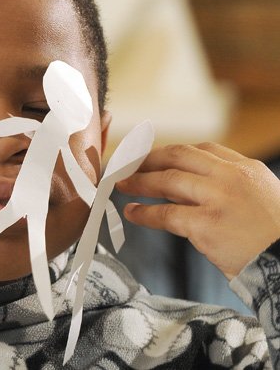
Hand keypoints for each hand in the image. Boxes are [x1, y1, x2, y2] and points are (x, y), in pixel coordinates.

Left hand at [116, 142, 279, 279]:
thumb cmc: (276, 236)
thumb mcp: (259, 197)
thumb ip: (224, 186)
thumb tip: (176, 188)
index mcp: (246, 169)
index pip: (203, 149)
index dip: (172, 152)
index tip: (153, 156)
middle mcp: (231, 177)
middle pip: (180, 156)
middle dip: (150, 158)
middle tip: (130, 164)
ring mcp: (218, 199)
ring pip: (167, 180)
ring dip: (140, 181)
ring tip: (122, 184)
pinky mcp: (207, 225)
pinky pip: (166, 214)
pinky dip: (144, 213)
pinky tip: (132, 212)